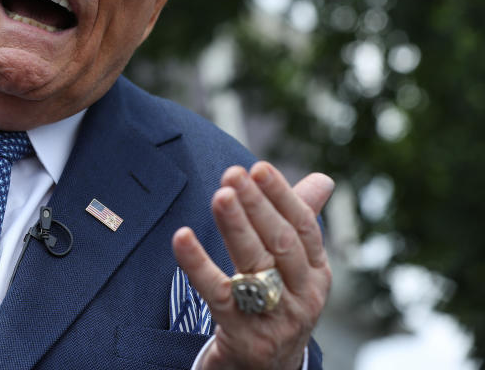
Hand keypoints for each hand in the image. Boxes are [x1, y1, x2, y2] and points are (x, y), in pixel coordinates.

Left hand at [173, 162, 333, 369]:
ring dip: (237, 227)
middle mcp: (302, 297)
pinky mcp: (244, 336)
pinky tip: (182, 238)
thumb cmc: (276, 309)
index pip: (303, 229)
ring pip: (255, 266)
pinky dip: (198, 264)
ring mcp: (275, 318)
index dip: (281, 196)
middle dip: (256, 205)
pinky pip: (220, 294)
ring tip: (219, 196)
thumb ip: (300, 223)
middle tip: (232, 174)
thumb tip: (323, 179)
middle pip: (280, 244)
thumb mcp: (294, 271)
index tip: (258, 168)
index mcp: (316, 275)